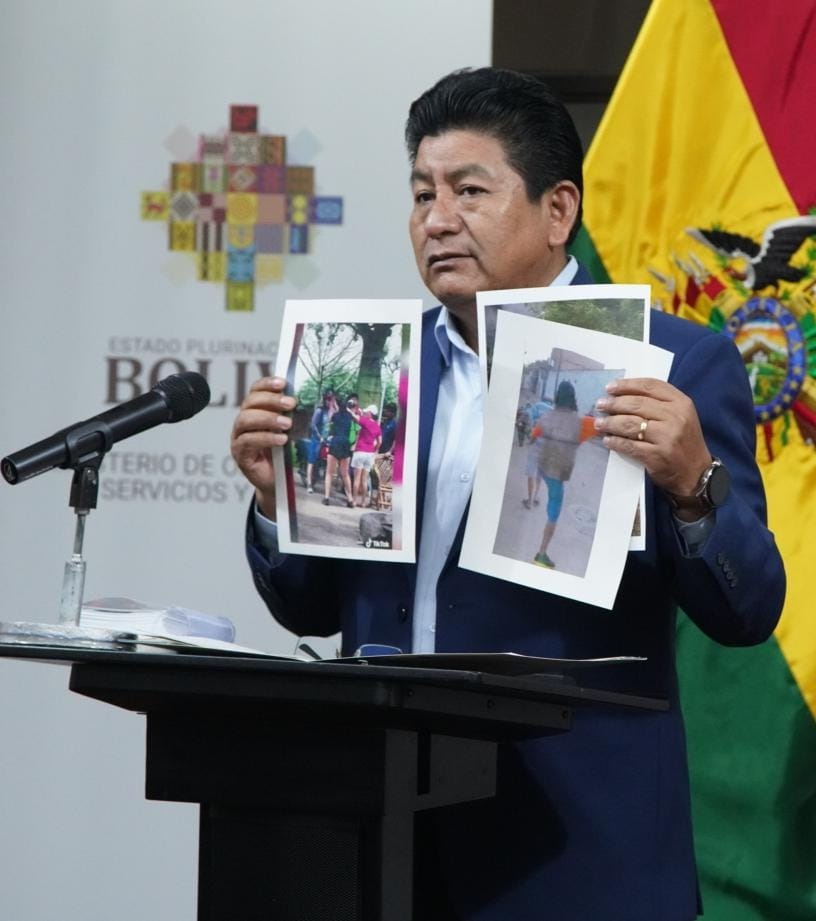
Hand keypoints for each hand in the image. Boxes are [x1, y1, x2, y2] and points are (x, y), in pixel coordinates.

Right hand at [230, 377, 295, 518]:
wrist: (278, 481)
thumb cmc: (284, 453)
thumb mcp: (290, 431)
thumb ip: (291, 416)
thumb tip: (308, 399)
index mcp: (255, 411)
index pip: (255, 391)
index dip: (267, 384)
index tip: (283, 383)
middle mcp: (244, 422)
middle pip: (250, 402)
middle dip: (271, 400)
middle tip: (291, 403)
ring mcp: (239, 437)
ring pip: (245, 420)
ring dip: (268, 419)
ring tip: (287, 424)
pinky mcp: (240, 454)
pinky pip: (247, 441)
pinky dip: (265, 438)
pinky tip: (281, 440)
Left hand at [594, 378, 711, 508]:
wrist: (696, 473)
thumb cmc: (684, 441)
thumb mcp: (680, 416)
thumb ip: (659, 403)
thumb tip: (622, 395)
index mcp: (681, 403)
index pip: (650, 387)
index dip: (627, 385)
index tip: (609, 387)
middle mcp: (675, 417)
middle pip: (637, 404)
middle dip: (614, 404)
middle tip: (600, 405)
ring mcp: (667, 437)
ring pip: (630, 424)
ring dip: (610, 423)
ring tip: (599, 423)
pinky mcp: (657, 455)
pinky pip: (629, 445)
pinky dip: (615, 442)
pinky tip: (607, 440)